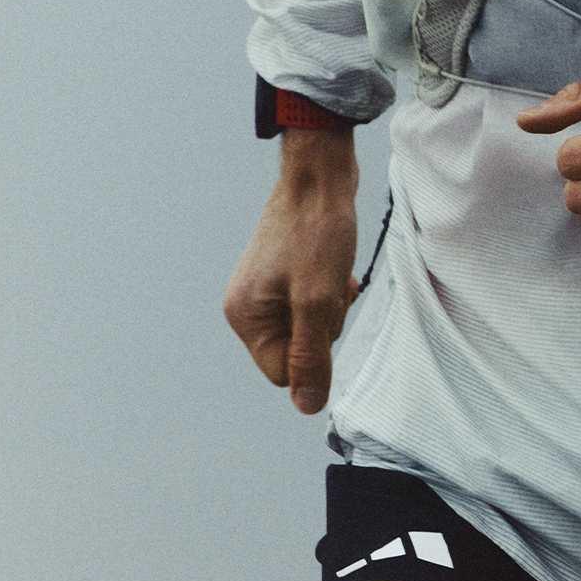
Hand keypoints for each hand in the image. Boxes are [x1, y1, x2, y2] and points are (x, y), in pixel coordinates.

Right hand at [223, 146, 358, 414]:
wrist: (319, 175)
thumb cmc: (317, 232)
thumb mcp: (318, 302)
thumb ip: (311, 358)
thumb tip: (306, 405)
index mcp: (245, 316)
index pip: (284, 373)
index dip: (313, 352)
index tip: (322, 312)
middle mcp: (247, 305)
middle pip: (297, 350)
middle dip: (323, 326)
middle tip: (329, 288)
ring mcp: (264, 289)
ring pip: (309, 327)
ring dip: (330, 307)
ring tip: (332, 273)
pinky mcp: (283, 274)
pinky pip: (312, 303)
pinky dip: (329, 291)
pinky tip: (335, 267)